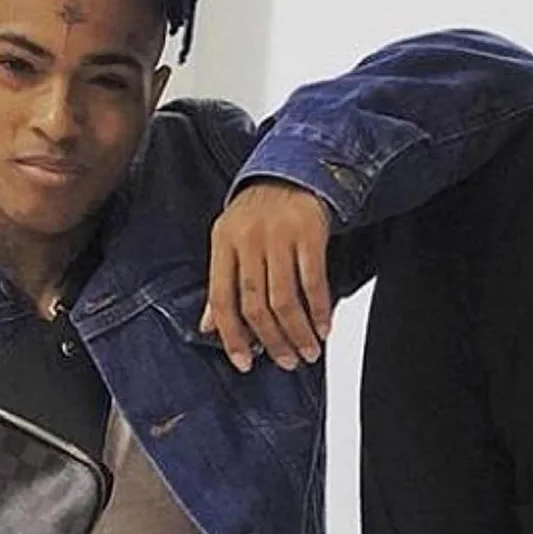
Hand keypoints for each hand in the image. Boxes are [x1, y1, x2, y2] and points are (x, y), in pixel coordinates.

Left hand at [201, 179, 332, 371]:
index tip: (243, 362)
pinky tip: (324, 326)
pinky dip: (320, 309)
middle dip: (271, 340)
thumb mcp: (229, 241)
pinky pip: (314, 280)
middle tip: (285, 362)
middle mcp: (248, 239)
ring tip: (308, 351)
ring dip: (298, 331)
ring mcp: (278, 235)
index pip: (221, 299)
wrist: (291, 171)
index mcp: (222, 242)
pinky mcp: (308, 232)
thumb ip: (221, 282)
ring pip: (285, 298)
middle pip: (255, 303)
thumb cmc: (257, 212)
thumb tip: (208, 327)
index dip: (231, 336)